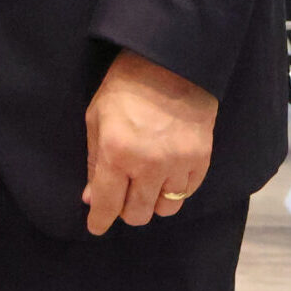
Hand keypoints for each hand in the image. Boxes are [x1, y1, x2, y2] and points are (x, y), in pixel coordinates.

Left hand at [83, 51, 217, 235]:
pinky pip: (186, 194)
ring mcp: (177, 165)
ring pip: (164, 210)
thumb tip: (90, 198)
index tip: (96, 226)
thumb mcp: (97, 117)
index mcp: (116, 153)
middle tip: (122, 194)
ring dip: (152, 202)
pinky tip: (167, 173)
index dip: (99, 221)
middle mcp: (147, 165)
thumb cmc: (125, 87)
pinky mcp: (200, 162)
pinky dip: (174, 190)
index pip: (106, 203)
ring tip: (147, 182)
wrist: (171, 64)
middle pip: (137, 214)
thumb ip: (94, 161)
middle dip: (125, 210)